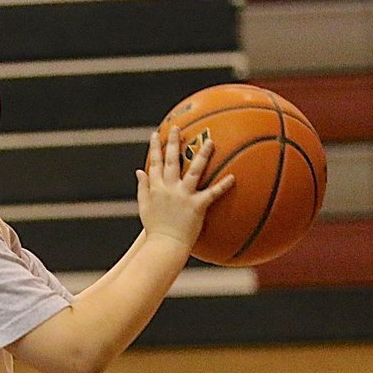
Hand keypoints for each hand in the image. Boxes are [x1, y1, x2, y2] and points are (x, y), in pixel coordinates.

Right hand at [135, 124, 233, 247]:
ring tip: (210, 141)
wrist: (164, 245)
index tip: (156, 134)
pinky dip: (223, 186)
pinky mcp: (197, 206)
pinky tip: (233, 177)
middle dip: (173, 142)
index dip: (154, 148)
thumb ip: (142, 187)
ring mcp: (183, 196)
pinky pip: (212, 194)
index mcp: (156, 188)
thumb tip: (139, 170)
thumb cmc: (155, 229)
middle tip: (177, 127)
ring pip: (194, 171)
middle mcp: (169, 189)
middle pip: (171, 161)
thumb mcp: (144, 207)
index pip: (154, 163)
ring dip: (202, 155)